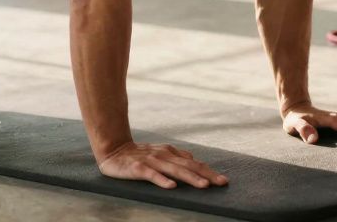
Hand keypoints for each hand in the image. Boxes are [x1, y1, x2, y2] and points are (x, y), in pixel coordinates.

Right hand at [98, 141, 229, 189]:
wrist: (112, 148)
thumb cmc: (138, 154)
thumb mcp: (160, 153)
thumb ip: (176, 157)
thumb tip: (194, 160)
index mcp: (170, 152)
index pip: (193, 163)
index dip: (209, 171)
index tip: (224, 181)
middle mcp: (163, 155)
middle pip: (188, 166)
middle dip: (206, 175)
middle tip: (221, 183)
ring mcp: (151, 161)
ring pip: (174, 170)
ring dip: (190, 177)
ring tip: (204, 185)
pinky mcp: (137, 168)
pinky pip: (151, 175)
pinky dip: (162, 180)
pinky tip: (172, 187)